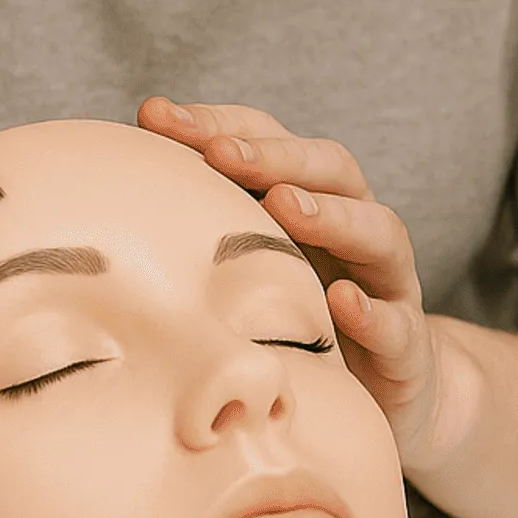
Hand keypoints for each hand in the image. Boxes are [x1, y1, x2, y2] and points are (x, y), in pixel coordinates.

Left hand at [138, 97, 447, 466]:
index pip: (270, 142)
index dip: (218, 123)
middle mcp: (356, 232)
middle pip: (331, 170)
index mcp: (313, 202)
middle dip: (274, 155)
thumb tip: (109, 193)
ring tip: (285, 205)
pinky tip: (342, 301)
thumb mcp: (256, 273)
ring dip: (332, 214)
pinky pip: (399, 323)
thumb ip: (209, 231)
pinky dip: (373, 310)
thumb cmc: (306, 326)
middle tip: (218, 152)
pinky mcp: (407, 347)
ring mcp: (388, 285)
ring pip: (378, 232)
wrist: (390, 400)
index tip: (156, 117)